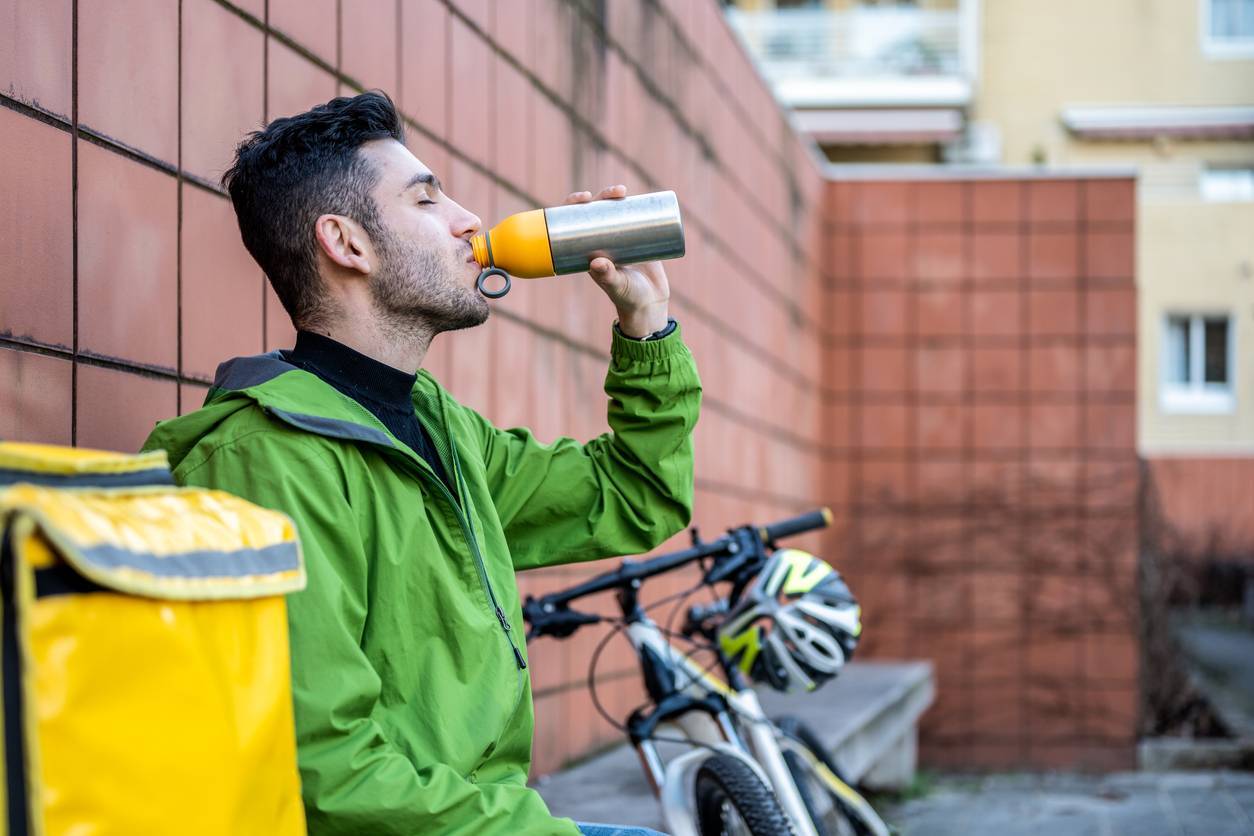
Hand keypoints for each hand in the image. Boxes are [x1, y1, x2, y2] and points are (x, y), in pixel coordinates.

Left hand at [563, 185, 670, 337]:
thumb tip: (596, 263)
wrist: (650, 304)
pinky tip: (639, 193)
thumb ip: (607, 277)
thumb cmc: (628, 298)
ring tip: (622, 192)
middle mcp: (602, 241)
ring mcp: (621, 239)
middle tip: (612, 193)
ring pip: (616, 211)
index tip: (582, 198)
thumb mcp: (617, 286)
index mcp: (587, 250)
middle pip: (597, 211)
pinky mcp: (640, 239)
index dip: (574, 206)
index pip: (575, 223)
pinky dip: (637, 204)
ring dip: (616, 196)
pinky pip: (636, 218)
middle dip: (600, 196)